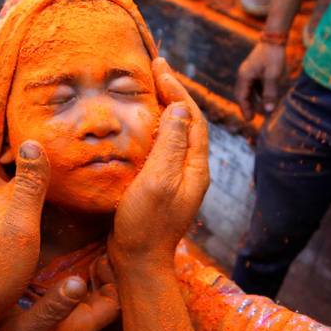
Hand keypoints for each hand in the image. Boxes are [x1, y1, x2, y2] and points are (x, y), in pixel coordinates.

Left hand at [0, 141, 50, 330]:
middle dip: (21, 206)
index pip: (16, 187)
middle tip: (49, 208)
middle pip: (3, 209)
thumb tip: (31, 141)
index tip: (57, 179)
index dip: (36, 181)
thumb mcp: (22, 226)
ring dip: (5, 227)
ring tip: (27, 233)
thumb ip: (29, 187)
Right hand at [109, 58, 209, 268]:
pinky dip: (152, 127)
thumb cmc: (146, 224)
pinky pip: (161, 147)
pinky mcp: (160, 186)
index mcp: (195, 167)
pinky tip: (136, 124)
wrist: (137, 263)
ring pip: (174, 133)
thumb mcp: (158, 181)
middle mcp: (190, 170)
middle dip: (172, 93)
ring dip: (163, 108)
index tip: (160, 67)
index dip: (178, 89)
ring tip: (145, 87)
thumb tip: (179, 107)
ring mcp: (176, 179)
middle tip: (154, 68)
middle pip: (186, 122)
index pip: (192, 117)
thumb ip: (171, 144)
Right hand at [235, 41, 285, 119]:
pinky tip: (263, 97)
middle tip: (251, 118)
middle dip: (246, 106)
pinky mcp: (255, 68)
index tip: (249, 120)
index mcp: (244, 76)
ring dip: (251, 100)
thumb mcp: (273, 76)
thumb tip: (268, 111)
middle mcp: (244, 74)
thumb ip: (270, 93)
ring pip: (248, 89)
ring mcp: (249, 70)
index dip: (245, 109)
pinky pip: (253, 84)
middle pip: (242, 94)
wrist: (274, 38)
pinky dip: (256, 92)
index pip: (241, 97)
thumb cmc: (273, 56)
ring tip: (256, 110)